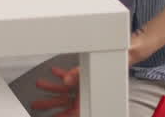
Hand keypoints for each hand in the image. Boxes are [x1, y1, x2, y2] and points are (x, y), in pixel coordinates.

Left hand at [31, 33, 154, 115]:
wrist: (128, 53)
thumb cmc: (117, 64)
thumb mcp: (96, 68)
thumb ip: (78, 74)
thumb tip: (65, 78)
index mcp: (90, 98)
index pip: (71, 112)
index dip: (60, 116)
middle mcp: (87, 93)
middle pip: (64, 102)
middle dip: (49, 103)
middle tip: (36, 104)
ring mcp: (85, 84)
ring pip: (65, 90)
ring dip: (52, 87)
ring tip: (40, 84)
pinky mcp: (84, 75)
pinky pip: (70, 77)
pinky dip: (62, 74)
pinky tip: (54, 72)